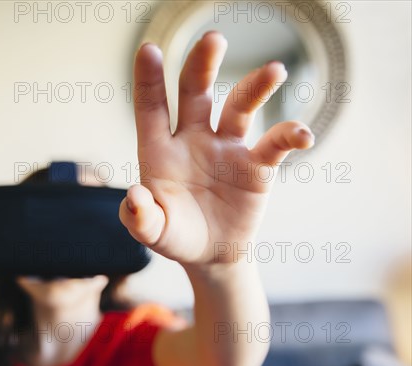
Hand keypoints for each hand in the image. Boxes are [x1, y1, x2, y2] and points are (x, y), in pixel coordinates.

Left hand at [119, 31, 313, 266]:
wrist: (210, 254)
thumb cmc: (175, 236)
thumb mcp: (153, 232)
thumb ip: (139, 217)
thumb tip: (135, 195)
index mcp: (161, 150)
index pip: (152, 109)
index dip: (149, 81)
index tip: (148, 50)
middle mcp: (194, 139)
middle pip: (197, 93)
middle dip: (203, 65)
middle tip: (213, 39)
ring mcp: (227, 148)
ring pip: (240, 107)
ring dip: (256, 87)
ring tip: (275, 71)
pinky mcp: (257, 165)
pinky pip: (276, 143)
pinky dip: (290, 135)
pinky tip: (303, 135)